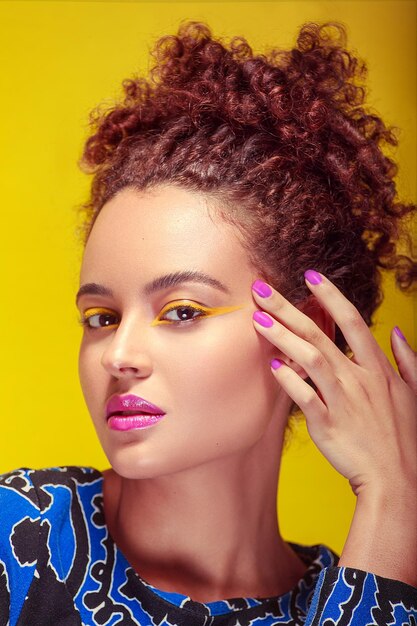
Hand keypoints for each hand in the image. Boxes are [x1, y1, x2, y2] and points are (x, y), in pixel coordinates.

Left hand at [251, 270, 416, 497]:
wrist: (397, 480)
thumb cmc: (404, 437)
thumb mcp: (415, 393)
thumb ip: (407, 359)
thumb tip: (394, 332)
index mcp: (377, 368)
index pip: (353, 321)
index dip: (331, 296)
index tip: (310, 276)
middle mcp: (359, 378)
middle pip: (320, 333)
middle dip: (289, 308)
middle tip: (262, 290)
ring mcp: (343, 400)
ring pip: (310, 359)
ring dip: (283, 337)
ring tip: (258, 319)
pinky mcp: (328, 424)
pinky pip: (305, 398)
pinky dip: (289, 381)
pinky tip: (271, 366)